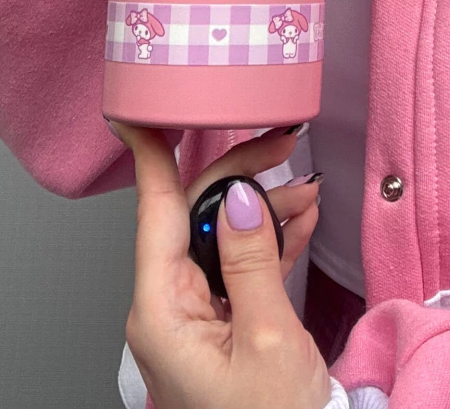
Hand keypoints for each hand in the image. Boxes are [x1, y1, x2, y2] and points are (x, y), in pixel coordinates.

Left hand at [108, 120, 330, 408]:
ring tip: (307, 194)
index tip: (142, 110)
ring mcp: (196, 316)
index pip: (155, 214)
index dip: (152, 156)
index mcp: (163, 312)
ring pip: (222, 235)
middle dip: (242, 177)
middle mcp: (170, 308)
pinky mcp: (223, 323)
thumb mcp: (269, 339)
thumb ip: (251, 259)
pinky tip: (299, 217)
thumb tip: (239, 196)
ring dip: (265, 208)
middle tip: (285, 147)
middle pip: (196, 215)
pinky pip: (240, 263)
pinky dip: (271, 237)